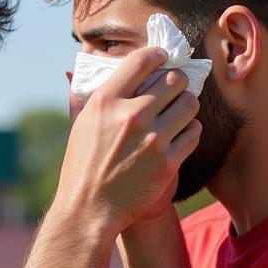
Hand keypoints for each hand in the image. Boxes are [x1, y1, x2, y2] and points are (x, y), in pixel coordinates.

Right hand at [54, 48, 200, 235]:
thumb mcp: (77, 126)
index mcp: (105, 102)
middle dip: (177, 83)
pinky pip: (194, 134)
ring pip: (190, 104)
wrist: (89, 211)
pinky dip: (190, 133)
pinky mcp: (167, 163)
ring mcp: (152, 140)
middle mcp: (130, 116)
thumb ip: (81, 96)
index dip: (158, 55)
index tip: (163, 58)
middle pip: (174, 80)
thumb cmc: (81, 168)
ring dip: (187, 107)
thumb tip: (74, 69)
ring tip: (178, 114)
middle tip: (174, 91)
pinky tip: (180, 136)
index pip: (142, 61)